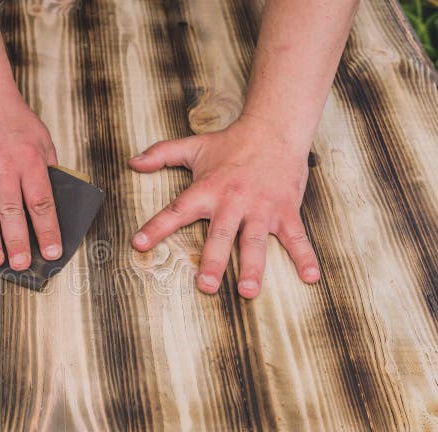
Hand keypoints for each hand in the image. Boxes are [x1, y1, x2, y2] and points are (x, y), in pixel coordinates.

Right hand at [0, 90, 60, 270]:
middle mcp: (2, 164)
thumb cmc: (14, 118)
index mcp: (29, 159)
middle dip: (17, 241)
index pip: (41, 202)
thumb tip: (54, 204)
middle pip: (11, 210)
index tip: (52, 252)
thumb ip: (48, 171)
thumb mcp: (42, 139)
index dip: (48, 229)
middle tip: (20, 265)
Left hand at [129, 115, 320, 298]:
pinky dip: (305, 256)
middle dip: (213, 261)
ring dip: (253, 267)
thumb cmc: (231, 143)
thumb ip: (160, 154)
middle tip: (206, 286)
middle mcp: (233, 201)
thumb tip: (132, 161)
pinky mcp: (285, 211)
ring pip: (255, 241)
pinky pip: (297, 237)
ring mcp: (261, 208)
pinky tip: (310, 277)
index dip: (156, 227)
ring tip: (248, 291)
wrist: (275, 128)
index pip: (176, 210)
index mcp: (207, 190)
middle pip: (221, 235)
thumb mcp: (193, 147)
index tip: (139, 244)